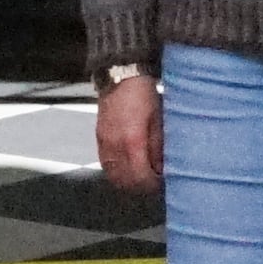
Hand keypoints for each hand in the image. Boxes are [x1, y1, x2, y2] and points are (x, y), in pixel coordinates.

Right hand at [95, 67, 161, 193]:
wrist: (121, 77)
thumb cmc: (143, 95)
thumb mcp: (159, 120)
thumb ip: (159, 147)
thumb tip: (163, 168)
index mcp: (132, 142)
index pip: (141, 178)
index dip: (153, 185)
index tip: (161, 183)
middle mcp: (115, 146)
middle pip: (125, 182)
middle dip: (141, 186)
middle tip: (153, 183)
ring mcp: (104, 143)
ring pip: (113, 176)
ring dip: (128, 181)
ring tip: (141, 176)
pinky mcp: (99, 139)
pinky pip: (106, 165)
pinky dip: (117, 171)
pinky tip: (127, 167)